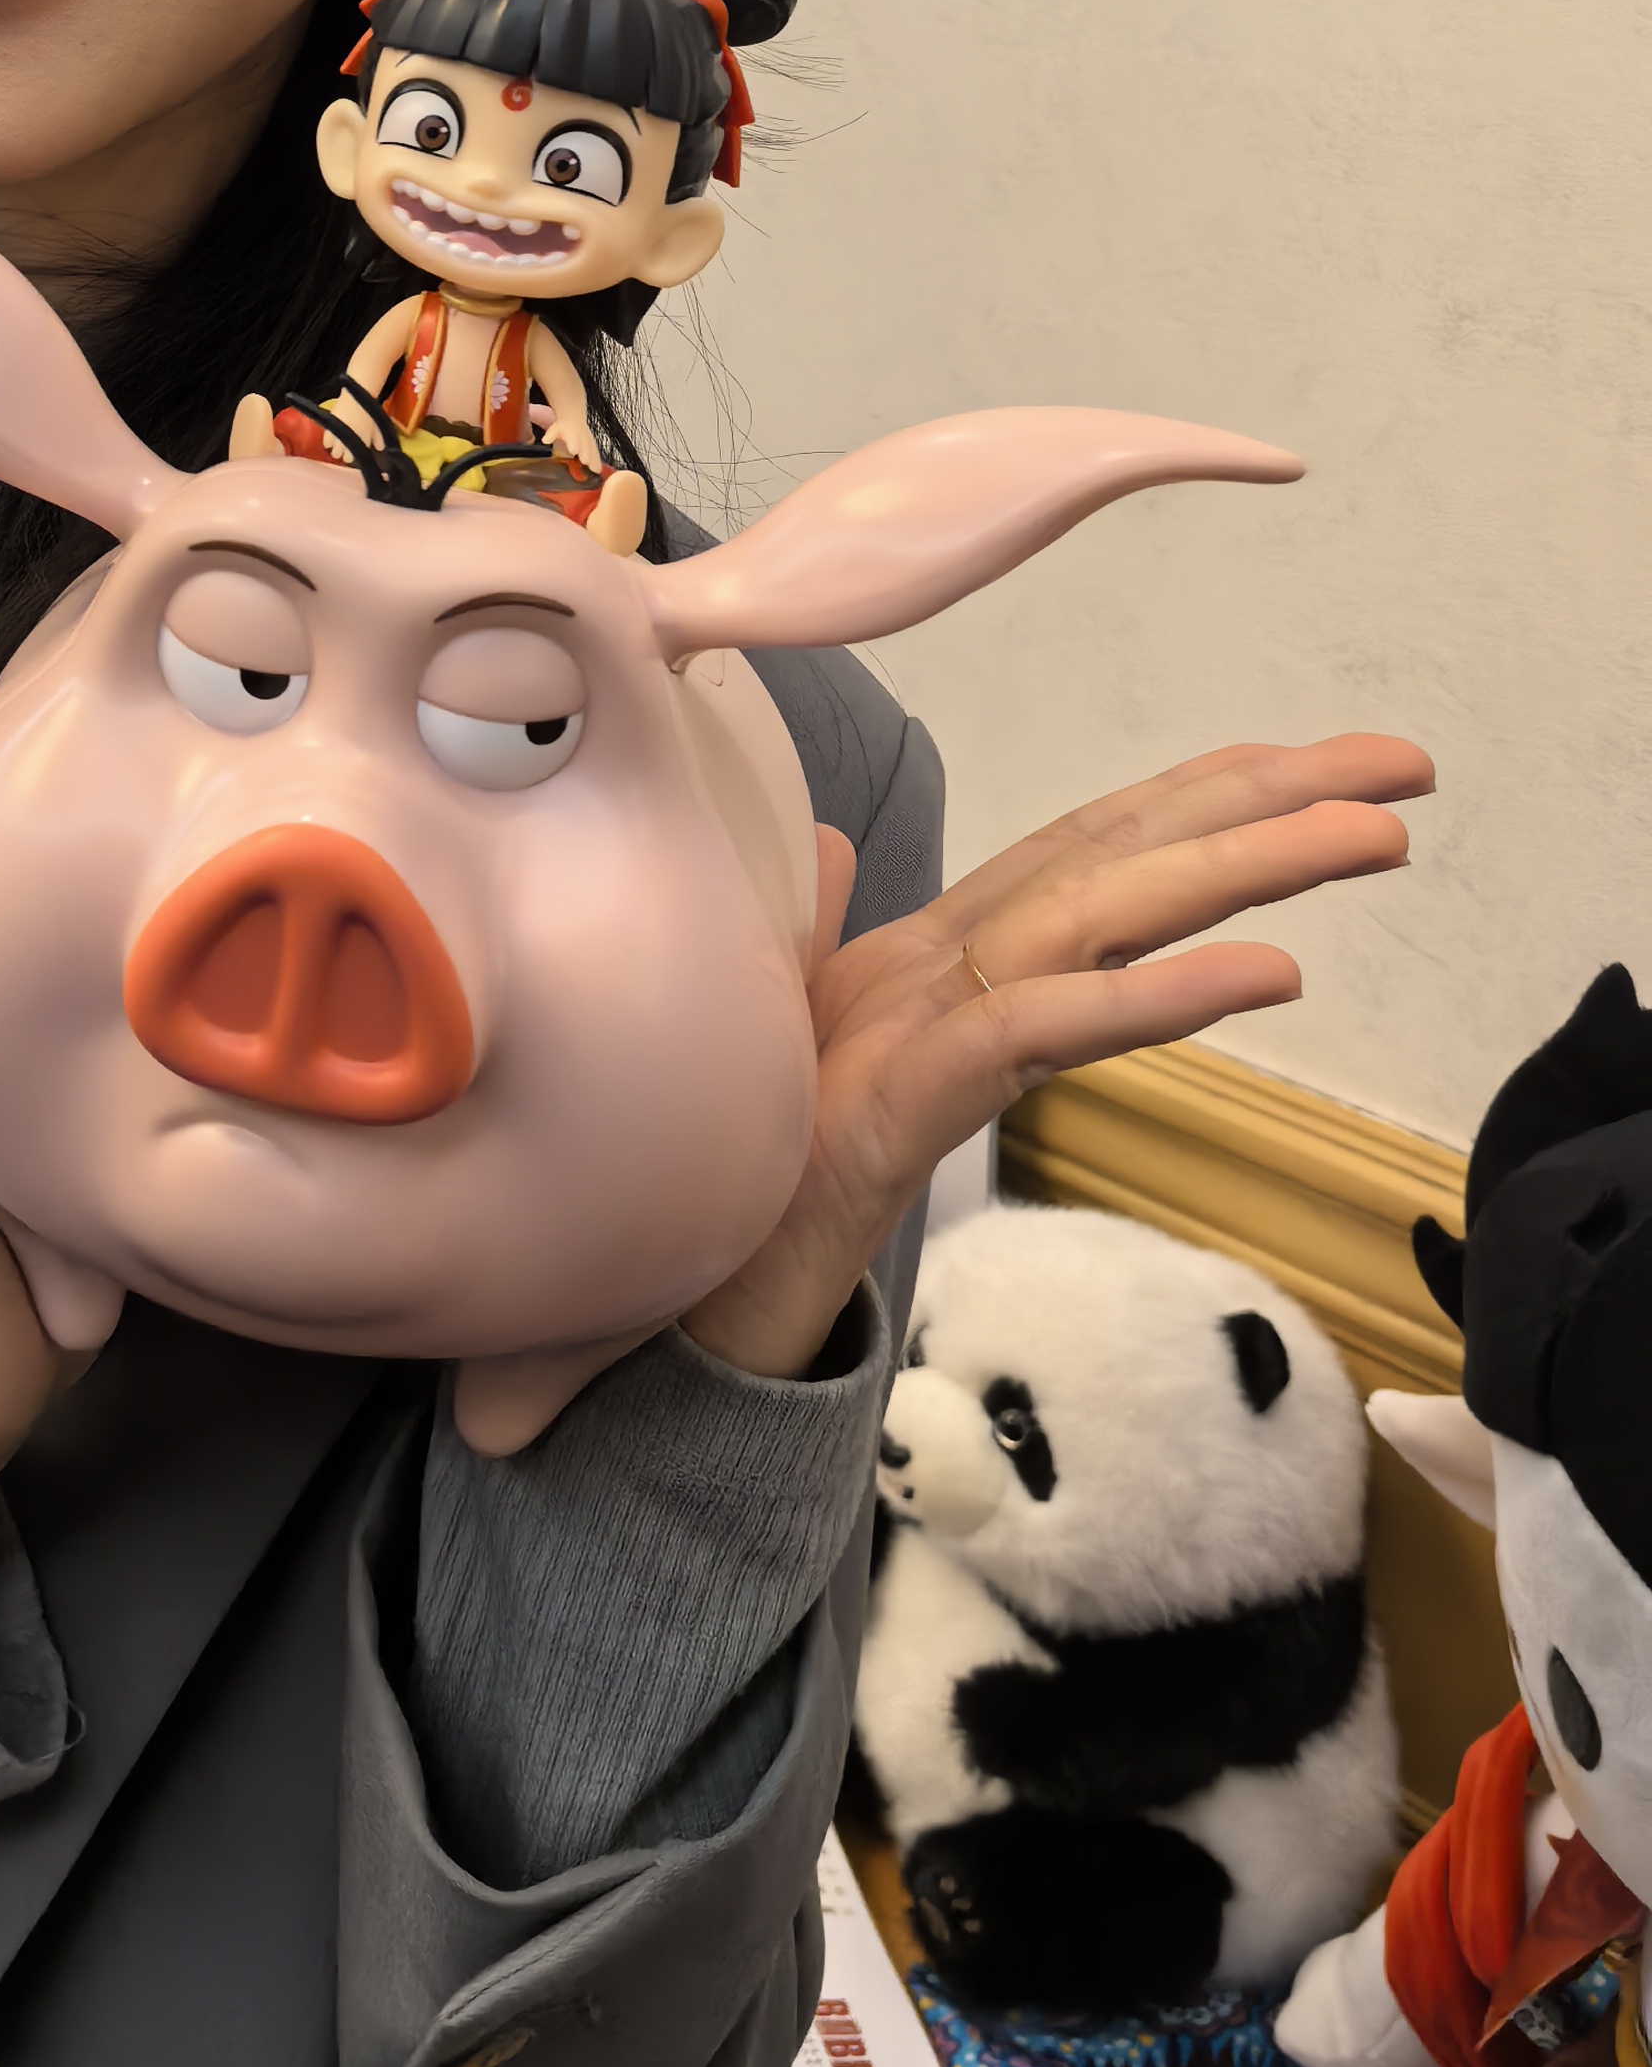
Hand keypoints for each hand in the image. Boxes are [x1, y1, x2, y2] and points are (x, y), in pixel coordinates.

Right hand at [677, 733, 1432, 1380]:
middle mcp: (921, 961)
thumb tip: (834, 854)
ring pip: (1093, 912)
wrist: (665, 1304)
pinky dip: (1156, 995)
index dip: (1197, 793)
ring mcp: (907, 1018)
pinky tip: (1268, 972)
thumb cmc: (740, 1180)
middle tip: (1401, 762)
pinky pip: (1043, 1029)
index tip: (1318, 762)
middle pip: (1109, 854)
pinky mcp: (896, 1095)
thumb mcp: (805, 1052)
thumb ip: (825, 943)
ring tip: (1371, 833)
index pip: (1079, 849)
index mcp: (917, 956)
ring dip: (1242, 863)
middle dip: (1261, 795)